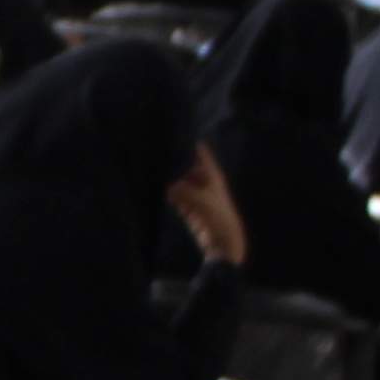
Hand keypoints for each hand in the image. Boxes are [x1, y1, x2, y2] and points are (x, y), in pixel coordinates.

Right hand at [166, 147, 249, 270]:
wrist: (223, 242)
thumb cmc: (217, 217)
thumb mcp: (199, 200)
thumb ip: (181, 191)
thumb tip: (167, 188)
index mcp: (213, 176)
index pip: (201, 155)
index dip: (191, 146)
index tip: (177, 136)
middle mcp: (205, 183)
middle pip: (189, 168)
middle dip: (176, 164)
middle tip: (159, 157)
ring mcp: (198, 196)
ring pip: (182, 182)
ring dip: (172, 180)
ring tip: (156, 172)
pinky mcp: (191, 209)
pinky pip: (178, 197)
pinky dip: (171, 195)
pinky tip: (160, 192)